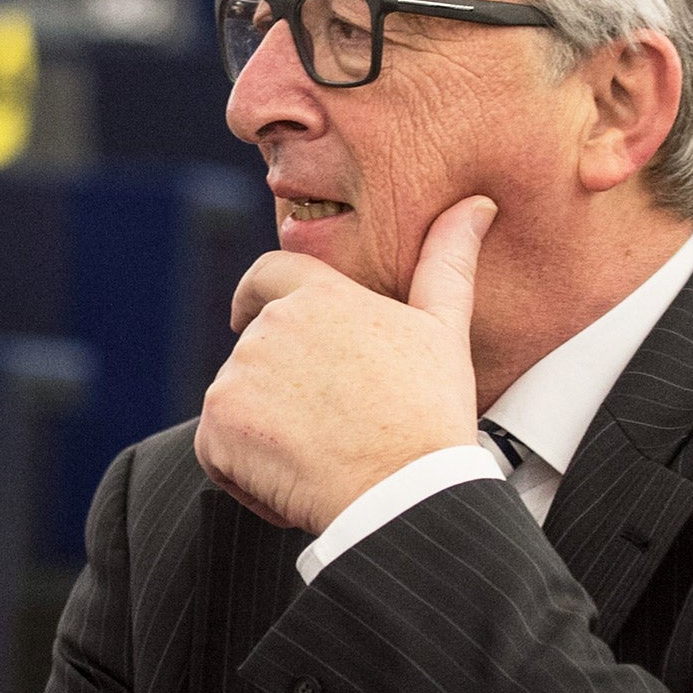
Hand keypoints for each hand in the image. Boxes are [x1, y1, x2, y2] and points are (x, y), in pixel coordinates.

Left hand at [195, 196, 493, 534]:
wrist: (405, 487)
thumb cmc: (430, 414)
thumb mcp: (444, 331)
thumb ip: (447, 263)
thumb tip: (476, 205)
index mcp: (321, 296)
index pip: (268, 274)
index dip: (251, 295)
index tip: (243, 314)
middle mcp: (272, 327)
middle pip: (255, 357)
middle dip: (279, 394)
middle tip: (333, 432)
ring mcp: (239, 373)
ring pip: (237, 406)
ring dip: (265, 436)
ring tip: (322, 460)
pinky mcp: (219, 422)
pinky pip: (216, 452)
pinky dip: (243, 474)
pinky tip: (292, 485)